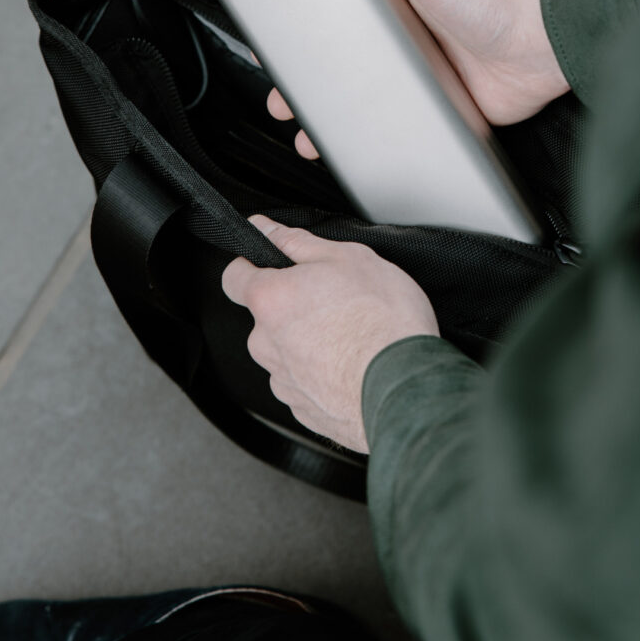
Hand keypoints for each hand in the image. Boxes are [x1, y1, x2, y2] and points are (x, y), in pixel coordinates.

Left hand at [222, 214, 439, 452]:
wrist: (405, 388)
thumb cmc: (383, 320)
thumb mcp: (347, 258)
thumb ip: (297, 242)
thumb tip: (265, 229)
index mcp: (271, 300)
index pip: (234, 277)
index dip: (250, 265)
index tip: (270, 264)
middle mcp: (266, 343)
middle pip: (266, 317)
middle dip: (293, 307)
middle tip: (336, 300)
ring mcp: (283, 381)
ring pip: (286, 352)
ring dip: (309, 342)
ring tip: (353, 337)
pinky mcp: (304, 411)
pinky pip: (305, 384)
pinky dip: (323, 374)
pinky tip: (355, 365)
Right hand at [269, 0, 569, 157]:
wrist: (537, 47)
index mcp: (387, 1)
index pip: (329, 14)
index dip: (297, 33)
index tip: (268, 47)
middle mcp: (397, 38)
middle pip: (338, 65)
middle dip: (305, 86)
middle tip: (281, 101)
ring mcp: (414, 75)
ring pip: (360, 102)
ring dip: (330, 121)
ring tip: (307, 138)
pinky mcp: (434, 106)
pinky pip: (395, 127)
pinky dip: (372, 141)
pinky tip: (353, 154)